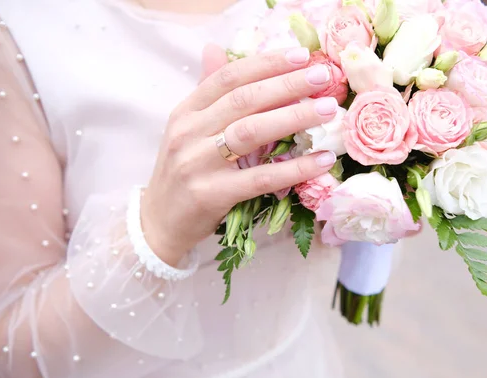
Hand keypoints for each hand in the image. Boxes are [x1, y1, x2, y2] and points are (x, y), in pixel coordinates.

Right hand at [141, 46, 339, 265]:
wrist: (159, 222)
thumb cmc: (182, 173)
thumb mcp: (188, 129)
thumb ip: (207, 93)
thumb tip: (215, 48)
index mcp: (186, 112)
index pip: (228, 77)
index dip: (266, 63)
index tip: (301, 56)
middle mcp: (188, 132)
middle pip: (243, 99)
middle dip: (286, 84)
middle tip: (322, 76)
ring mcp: (197, 163)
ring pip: (251, 132)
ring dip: (294, 117)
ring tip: (328, 110)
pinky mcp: (211, 194)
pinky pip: (261, 178)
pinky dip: (295, 168)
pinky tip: (322, 161)